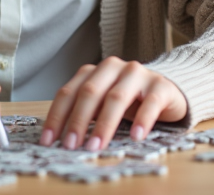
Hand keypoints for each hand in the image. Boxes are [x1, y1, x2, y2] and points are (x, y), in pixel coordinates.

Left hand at [40, 57, 186, 150]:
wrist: (165, 91)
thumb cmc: (128, 101)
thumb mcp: (102, 105)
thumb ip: (84, 114)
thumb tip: (61, 140)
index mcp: (93, 72)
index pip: (69, 92)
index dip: (57, 116)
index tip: (48, 140)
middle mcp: (113, 68)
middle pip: (90, 92)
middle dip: (78, 121)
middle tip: (71, 145)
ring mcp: (137, 73)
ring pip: (116, 97)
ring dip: (104, 124)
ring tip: (96, 147)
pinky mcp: (160, 85)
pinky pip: (150, 102)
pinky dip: (142, 120)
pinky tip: (136, 136)